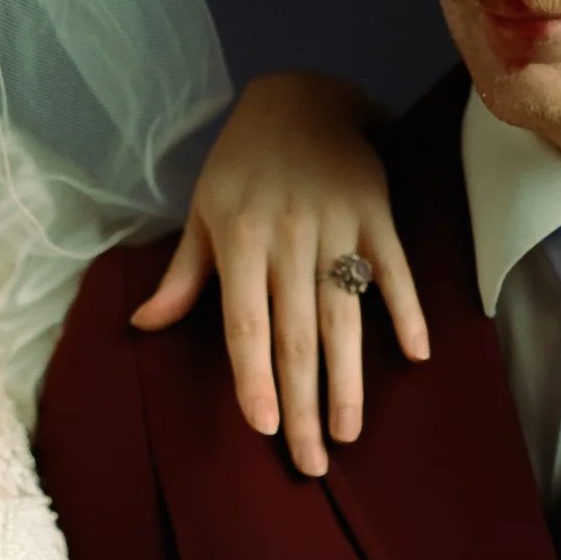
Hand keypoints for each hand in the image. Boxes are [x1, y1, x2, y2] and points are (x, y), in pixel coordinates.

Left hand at [133, 69, 427, 476]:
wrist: (300, 97)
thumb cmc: (242, 165)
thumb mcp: (204, 212)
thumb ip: (182, 275)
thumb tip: (144, 327)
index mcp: (240, 240)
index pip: (245, 324)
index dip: (254, 377)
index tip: (263, 428)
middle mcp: (288, 238)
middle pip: (296, 335)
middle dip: (302, 404)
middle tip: (311, 462)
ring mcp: (337, 226)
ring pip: (344, 315)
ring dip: (350, 378)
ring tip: (348, 431)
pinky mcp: (377, 214)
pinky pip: (394, 270)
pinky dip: (405, 310)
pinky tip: (416, 355)